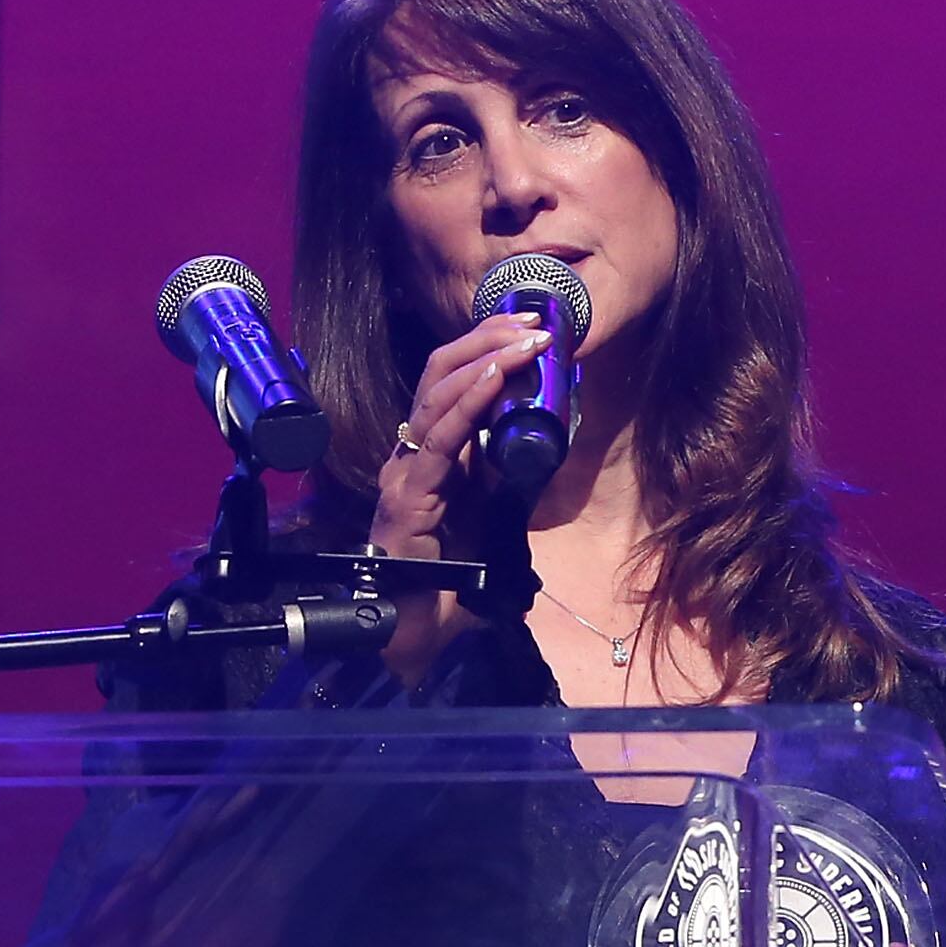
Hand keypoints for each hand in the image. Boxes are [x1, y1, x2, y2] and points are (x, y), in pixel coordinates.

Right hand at [370, 309, 551, 683]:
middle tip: (532, 318)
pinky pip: (441, 439)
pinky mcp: (409, 495)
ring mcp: (406, 471)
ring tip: (526, 338)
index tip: (526, 324)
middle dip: (486, 337)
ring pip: (438, 395)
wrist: (416, 628)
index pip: (448, 380)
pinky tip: (495, 376)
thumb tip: (539, 444)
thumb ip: (502, 476)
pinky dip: (470, 401)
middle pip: (439, 372)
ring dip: (486, 359)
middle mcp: (411, 452)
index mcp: (429, 452)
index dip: (484, 345)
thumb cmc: (451, 578)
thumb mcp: (489, 512)